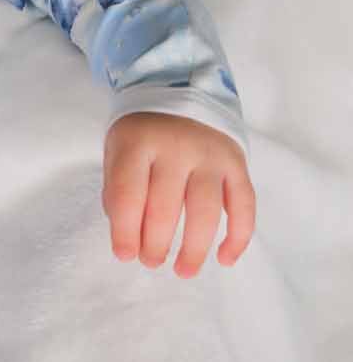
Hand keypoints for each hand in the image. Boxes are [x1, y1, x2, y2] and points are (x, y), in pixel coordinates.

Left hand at [102, 112, 254, 276]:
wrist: (181, 90)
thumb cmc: (143, 134)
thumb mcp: (117, 150)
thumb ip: (118, 190)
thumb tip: (128, 238)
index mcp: (138, 142)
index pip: (129, 194)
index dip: (125, 231)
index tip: (124, 255)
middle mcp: (177, 147)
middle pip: (166, 207)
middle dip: (156, 244)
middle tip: (151, 262)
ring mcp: (210, 155)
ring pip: (206, 211)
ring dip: (195, 248)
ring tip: (184, 271)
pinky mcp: (236, 163)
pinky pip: (244, 205)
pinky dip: (238, 236)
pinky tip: (225, 259)